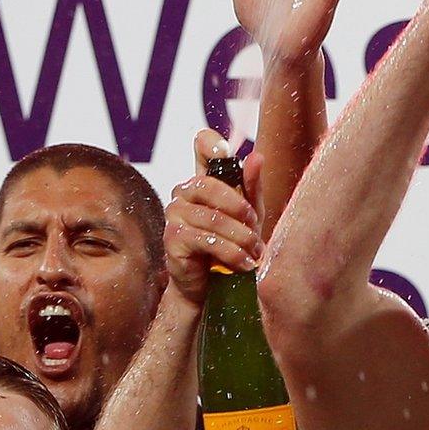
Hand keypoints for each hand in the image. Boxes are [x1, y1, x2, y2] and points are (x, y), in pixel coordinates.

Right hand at [163, 130, 263, 304]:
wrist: (212, 285)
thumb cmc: (231, 243)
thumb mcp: (249, 215)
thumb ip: (251, 186)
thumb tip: (256, 156)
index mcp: (203, 179)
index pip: (201, 145)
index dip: (211, 144)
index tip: (226, 152)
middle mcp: (183, 191)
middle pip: (208, 184)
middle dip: (239, 207)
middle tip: (255, 226)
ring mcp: (174, 214)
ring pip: (211, 218)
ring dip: (240, 237)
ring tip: (255, 252)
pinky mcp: (172, 239)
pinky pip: (204, 240)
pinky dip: (230, 253)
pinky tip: (244, 264)